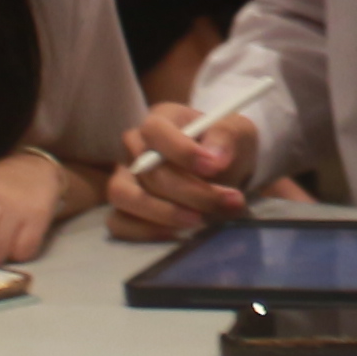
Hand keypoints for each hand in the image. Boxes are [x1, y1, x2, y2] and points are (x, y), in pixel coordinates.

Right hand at [109, 102, 260, 236]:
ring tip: (201, 221)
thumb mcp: (237, 133)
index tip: (214, 167)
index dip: (181, 150)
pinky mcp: (124, 208)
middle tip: (229, 201)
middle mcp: (135, 147)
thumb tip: (215, 159)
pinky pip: (119, 223)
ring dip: (164, 213)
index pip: (155, 130)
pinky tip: (179, 235)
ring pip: (124, 195)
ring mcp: (125, 178)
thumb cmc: (225, 147)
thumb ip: (227, 139)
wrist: (224, 173)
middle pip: (147, 170)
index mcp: (160, 120)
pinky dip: (146, 232)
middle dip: (190, 191)